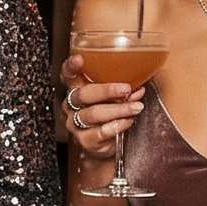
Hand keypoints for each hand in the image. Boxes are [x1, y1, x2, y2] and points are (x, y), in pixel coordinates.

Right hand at [57, 53, 144, 167]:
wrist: (104, 146)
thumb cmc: (107, 116)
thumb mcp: (113, 99)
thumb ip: (123, 91)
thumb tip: (138, 88)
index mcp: (76, 89)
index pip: (68, 75)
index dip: (71, 67)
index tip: (80, 59)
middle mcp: (71, 106)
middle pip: (84, 94)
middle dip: (106, 90)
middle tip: (126, 89)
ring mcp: (75, 124)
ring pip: (94, 114)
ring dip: (118, 109)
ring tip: (136, 107)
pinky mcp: (84, 140)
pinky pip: (100, 132)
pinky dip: (117, 125)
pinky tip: (128, 121)